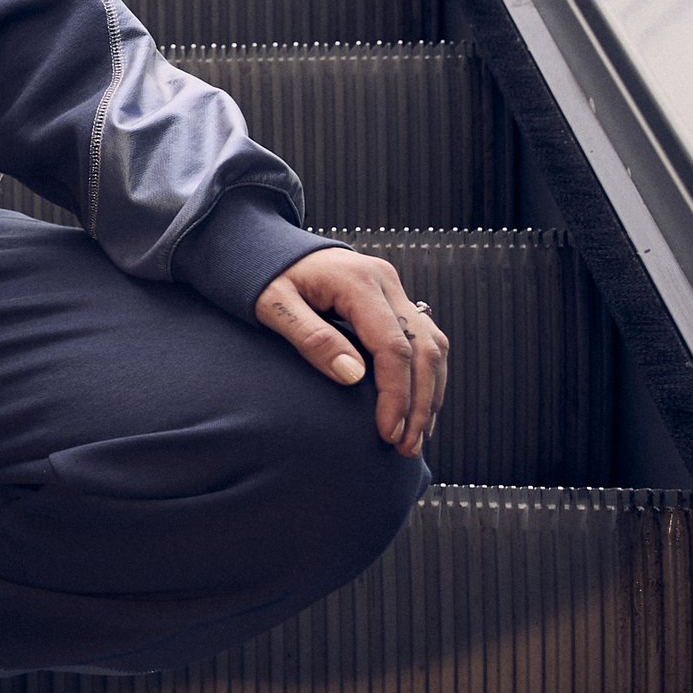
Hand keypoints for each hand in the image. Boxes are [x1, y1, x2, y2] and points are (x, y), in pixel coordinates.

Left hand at [252, 245, 446, 455]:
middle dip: (420, 403)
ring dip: (430, 393)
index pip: (393, 346)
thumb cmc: (260, 275)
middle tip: (406, 446)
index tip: (387, 431)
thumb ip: (311, 338)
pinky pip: (423, 340)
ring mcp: (393, 289)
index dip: (396, 394)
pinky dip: (425, 376)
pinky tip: (416, 408)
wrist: (260, 245)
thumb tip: (352, 376)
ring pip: (432, 346)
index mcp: (359, 281)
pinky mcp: (391, 300)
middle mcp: (386, 282)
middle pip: (423, 349)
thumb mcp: (273, 305)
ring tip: (415, 436)